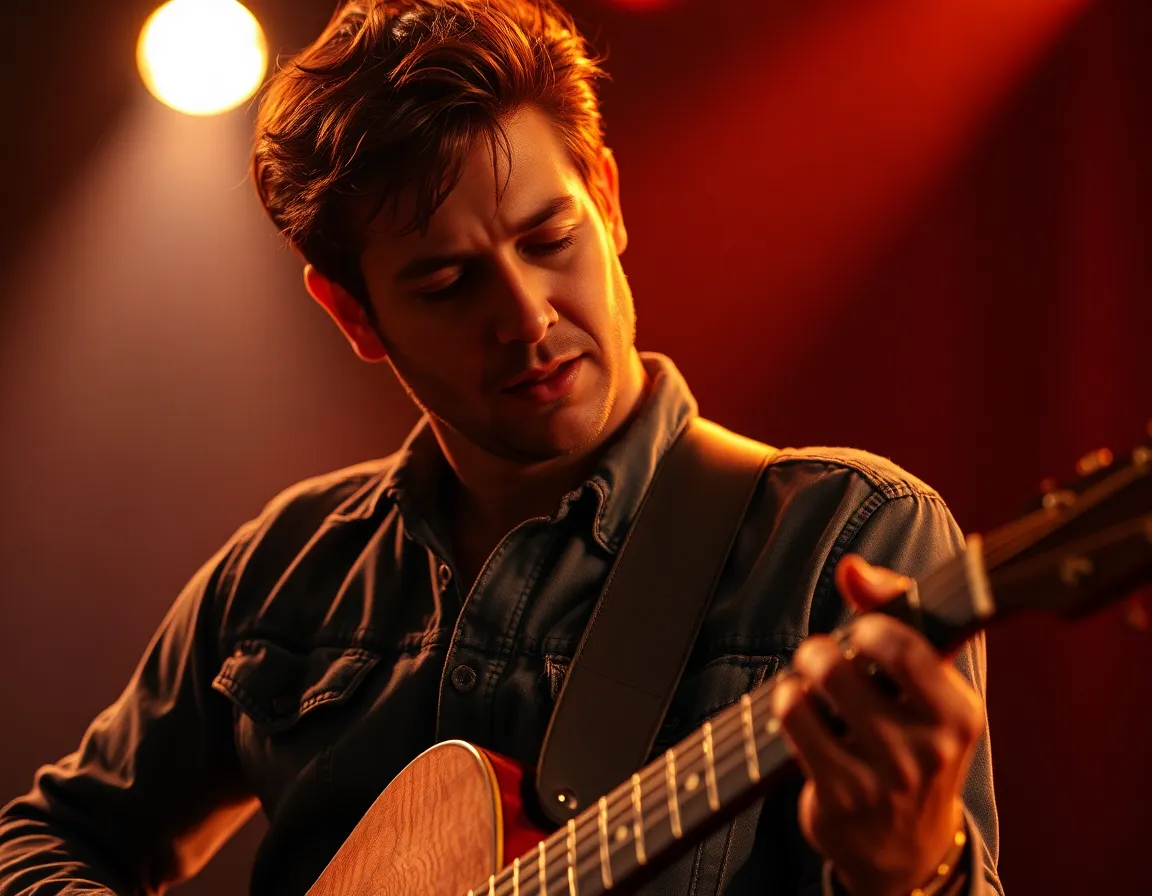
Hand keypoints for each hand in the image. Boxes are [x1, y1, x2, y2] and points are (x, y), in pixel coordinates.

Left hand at [770, 555, 983, 895]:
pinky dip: (785, 704)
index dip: (872, 626)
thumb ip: (896, 612)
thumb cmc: (912, 741)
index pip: (908, 647)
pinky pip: (794, 723)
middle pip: (846, 664)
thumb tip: (853, 569)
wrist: (905, 848)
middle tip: (822, 659)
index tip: (863, 635)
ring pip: (813, 692)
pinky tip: (796, 710)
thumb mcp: (926, 685)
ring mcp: (882, 778)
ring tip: (807, 685)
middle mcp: (927, 750)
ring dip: (799, 678)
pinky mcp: (841, 797)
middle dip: (821, 650)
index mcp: (959, 715)